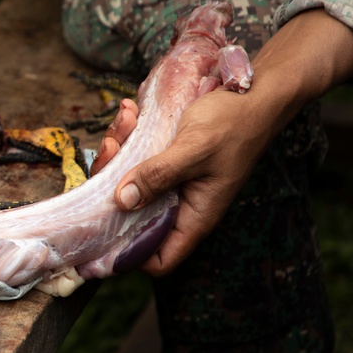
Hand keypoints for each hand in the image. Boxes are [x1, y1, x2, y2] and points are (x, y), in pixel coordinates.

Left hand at [97, 9, 352, 274]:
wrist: (255, 91)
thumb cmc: (234, 123)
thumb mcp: (194, 149)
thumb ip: (158, 176)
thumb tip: (122, 202)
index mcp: (194, 216)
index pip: (158, 260)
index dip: (128, 256)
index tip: (97, 231)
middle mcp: (180, 204)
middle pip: (131, 217)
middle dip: (110, 185)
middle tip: (110, 148)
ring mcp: (172, 182)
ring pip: (128, 183)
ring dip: (118, 153)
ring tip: (124, 122)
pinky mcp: (166, 160)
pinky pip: (136, 157)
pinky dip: (128, 136)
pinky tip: (131, 112)